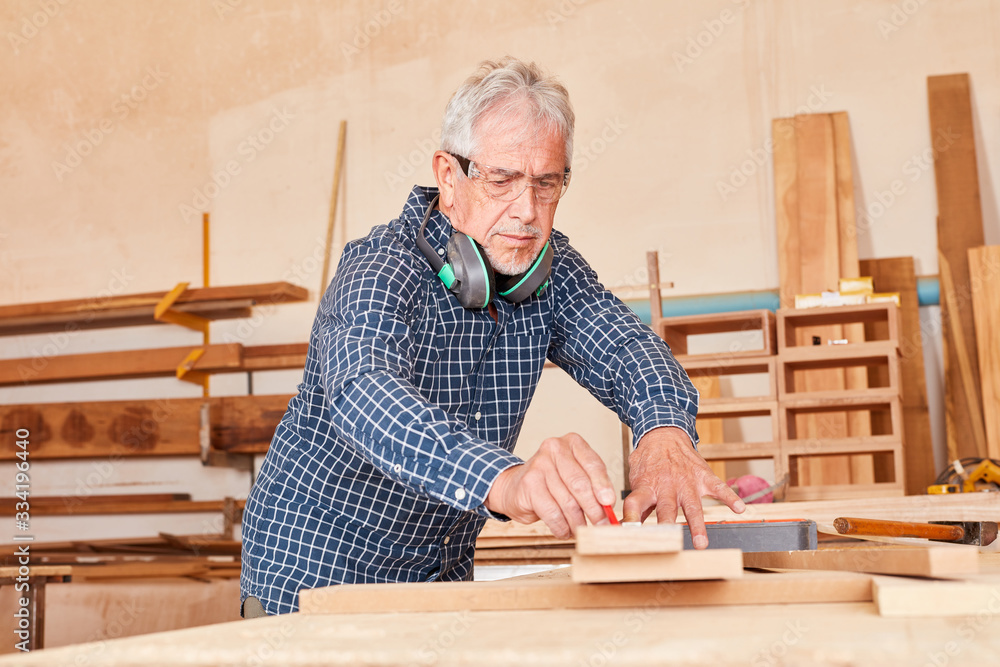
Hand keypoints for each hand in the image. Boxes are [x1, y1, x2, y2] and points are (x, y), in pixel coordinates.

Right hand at [485, 433, 616, 538]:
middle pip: (580, 484)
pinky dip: (562, 527)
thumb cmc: (551, 481)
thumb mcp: (575, 475)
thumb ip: (592, 486)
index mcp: (572, 442)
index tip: (609, 502)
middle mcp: (555, 448)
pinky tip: (565, 530)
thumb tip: (608, 507)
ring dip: (578, 522)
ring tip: (581, 530)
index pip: (593, 464)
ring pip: (568, 502)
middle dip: (594, 509)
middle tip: (602, 524)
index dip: (603, 485)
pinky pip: (552, 512)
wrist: (515, 486)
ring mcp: (540, 465)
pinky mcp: (529, 484)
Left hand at [622, 426, 745, 548]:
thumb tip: (630, 528)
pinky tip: (739, 508)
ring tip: (701, 542)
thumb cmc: (649, 461)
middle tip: (669, 543)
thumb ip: (638, 505)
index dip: (631, 518)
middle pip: (667, 508)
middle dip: (668, 526)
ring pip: (693, 506)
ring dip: (697, 525)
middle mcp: (667, 486)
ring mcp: (687, 481)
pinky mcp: (703, 476)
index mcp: (647, 487)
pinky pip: (719, 488)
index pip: (635, 503)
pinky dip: (730, 497)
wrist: (663, 435)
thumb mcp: (638, 480)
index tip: (630, 532)